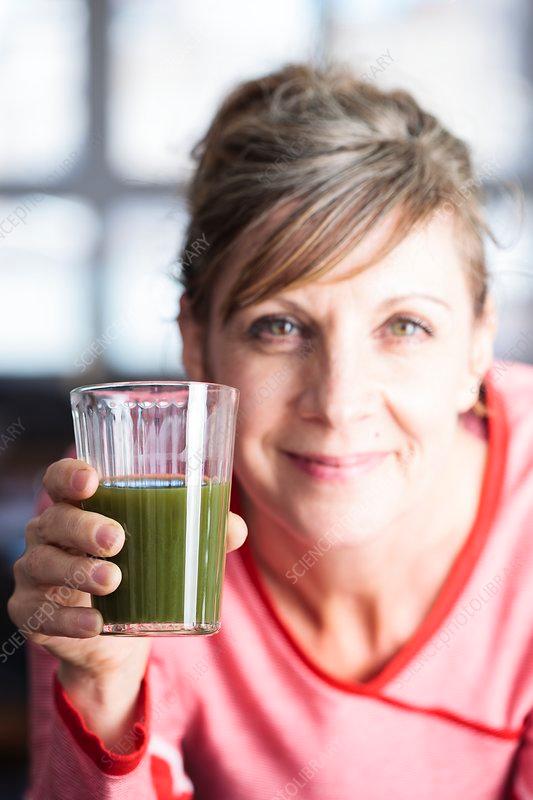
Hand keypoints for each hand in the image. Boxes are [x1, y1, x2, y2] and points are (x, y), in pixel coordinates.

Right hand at [8, 458, 247, 680]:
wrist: (115, 641)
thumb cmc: (139, 573)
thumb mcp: (167, 550)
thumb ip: (200, 533)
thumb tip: (235, 527)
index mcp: (78, 507)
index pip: (59, 479)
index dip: (69, 475)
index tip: (93, 480)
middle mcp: (48, 535)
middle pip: (54, 520)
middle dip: (84, 528)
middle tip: (117, 540)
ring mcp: (34, 574)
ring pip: (43, 564)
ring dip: (78, 572)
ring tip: (113, 580)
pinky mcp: (31, 614)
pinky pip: (40, 614)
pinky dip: (68, 619)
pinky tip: (95, 623)